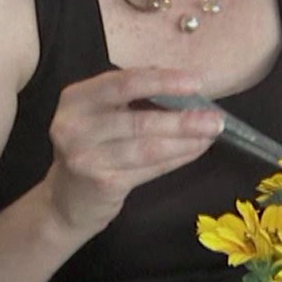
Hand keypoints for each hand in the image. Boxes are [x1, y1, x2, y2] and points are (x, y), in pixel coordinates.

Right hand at [40, 68, 222, 235]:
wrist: (65, 200)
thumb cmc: (91, 147)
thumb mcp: (99, 114)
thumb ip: (131, 96)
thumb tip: (181, 83)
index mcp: (75, 99)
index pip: (122, 83)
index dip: (161, 81)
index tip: (195, 82)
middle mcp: (74, 126)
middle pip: (137, 119)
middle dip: (181, 118)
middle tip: (216, 118)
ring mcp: (85, 158)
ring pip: (147, 146)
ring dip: (185, 140)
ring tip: (211, 133)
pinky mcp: (102, 183)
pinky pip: (149, 168)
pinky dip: (177, 158)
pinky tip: (195, 150)